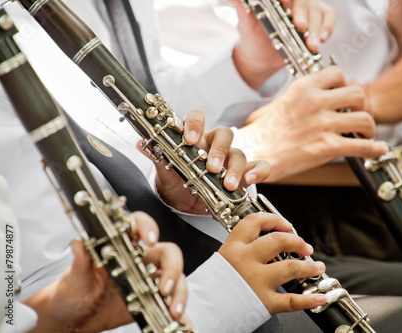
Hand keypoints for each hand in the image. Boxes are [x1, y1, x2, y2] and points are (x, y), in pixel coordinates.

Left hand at [25, 212, 191, 332]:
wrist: (74, 318)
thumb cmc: (73, 292)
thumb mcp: (74, 279)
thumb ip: (80, 263)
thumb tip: (79, 243)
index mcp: (120, 246)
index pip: (139, 226)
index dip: (147, 228)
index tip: (149, 240)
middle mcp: (139, 259)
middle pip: (167, 252)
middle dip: (172, 267)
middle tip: (164, 286)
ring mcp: (148, 279)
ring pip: (175, 276)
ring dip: (179, 291)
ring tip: (173, 309)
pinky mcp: (152, 298)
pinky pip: (171, 301)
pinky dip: (180, 310)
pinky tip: (179, 320)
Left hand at [138, 110, 269, 213]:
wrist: (187, 207)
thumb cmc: (177, 184)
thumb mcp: (165, 173)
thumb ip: (158, 157)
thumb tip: (141, 142)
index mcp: (195, 138)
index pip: (197, 118)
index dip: (195, 124)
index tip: (190, 139)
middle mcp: (214, 145)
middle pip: (224, 134)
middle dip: (218, 150)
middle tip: (211, 168)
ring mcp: (231, 159)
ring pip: (240, 152)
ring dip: (235, 168)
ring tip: (228, 185)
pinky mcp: (244, 174)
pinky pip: (259, 166)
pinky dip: (258, 172)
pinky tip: (250, 182)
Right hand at [218, 213, 327, 313]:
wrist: (202, 311)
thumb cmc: (213, 286)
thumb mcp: (223, 259)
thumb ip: (243, 248)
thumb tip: (268, 241)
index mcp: (234, 247)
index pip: (256, 222)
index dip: (276, 220)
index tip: (287, 225)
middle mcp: (246, 260)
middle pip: (278, 241)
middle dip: (297, 241)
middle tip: (305, 247)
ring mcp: (256, 281)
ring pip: (290, 267)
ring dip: (308, 266)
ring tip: (317, 267)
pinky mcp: (263, 301)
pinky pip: (291, 300)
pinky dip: (309, 299)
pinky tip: (319, 296)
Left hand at [230, 0, 335, 89]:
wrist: (261, 59)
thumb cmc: (253, 39)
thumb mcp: (245, 26)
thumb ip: (241, 9)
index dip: (288, 0)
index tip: (288, 11)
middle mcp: (292, 2)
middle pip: (304, 0)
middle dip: (304, 13)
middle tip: (300, 27)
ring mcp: (306, 10)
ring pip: (318, 10)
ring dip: (316, 27)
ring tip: (312, 44)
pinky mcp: (316, 21)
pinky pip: (328, 17)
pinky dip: (328, 27)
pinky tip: (322, 39)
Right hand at [239, 66, 388, 181]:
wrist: (252, 154)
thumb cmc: (261, 134)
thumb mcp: (278, 104)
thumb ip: (298, 98)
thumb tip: (310, 98)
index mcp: (303, 88)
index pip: (338, 74)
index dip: (345, 85)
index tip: (345, 96)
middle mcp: (315, 102)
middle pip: (357, 94)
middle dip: (361, 106)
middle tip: (357, 116)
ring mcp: (323, 124)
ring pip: (365, 119)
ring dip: (370, 129)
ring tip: (366, 135)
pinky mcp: (327, 147)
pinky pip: (362, 146)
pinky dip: (374, 149)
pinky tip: (376, 150)